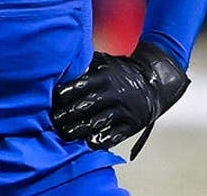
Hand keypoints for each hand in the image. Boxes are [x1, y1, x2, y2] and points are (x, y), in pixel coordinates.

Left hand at [50, 42, 189, 156]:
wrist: (153, 82)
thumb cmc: (120, 72)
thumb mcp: (104, 63)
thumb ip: (85, 66)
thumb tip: (58, 67)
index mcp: (105, 76)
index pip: (82, 84)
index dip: (66, 92)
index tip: (54, 99)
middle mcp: (114, 92)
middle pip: (87, 105)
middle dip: (67, 114)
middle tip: (53, 120)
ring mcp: (124, 110)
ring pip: (98, 122)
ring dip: (79, 129)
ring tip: (64, 133)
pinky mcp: (132, 124)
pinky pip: (115, 135)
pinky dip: (102, 140)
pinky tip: (89, 143)